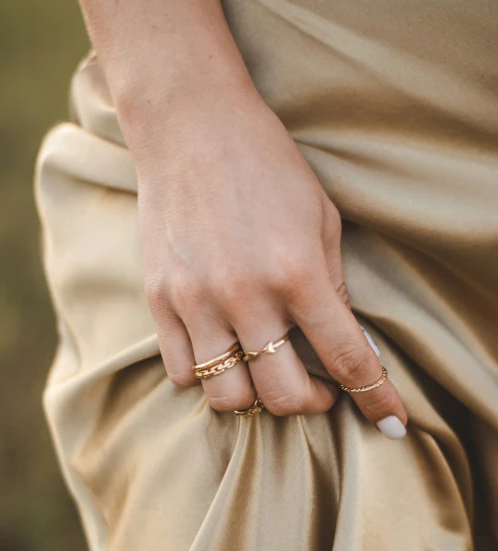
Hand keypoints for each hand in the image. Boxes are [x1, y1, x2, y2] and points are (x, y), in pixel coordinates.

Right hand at [130, 82, 407, 432]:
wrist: (190, 127)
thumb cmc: (266, 165)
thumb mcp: (320, 219)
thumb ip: (333, 287)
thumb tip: (348, 343)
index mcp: (297, 273)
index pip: (347, 359)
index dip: (376, 398)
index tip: (390, 423)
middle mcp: (246, 297)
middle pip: (283, 395)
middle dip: (311, 404)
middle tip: (317, 388)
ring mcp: (197, 302)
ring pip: (227, 397)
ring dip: (254, 396)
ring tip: (262, 371)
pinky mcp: (160, 301)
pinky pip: (181, 371)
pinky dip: (206, 375)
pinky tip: (221, 349)